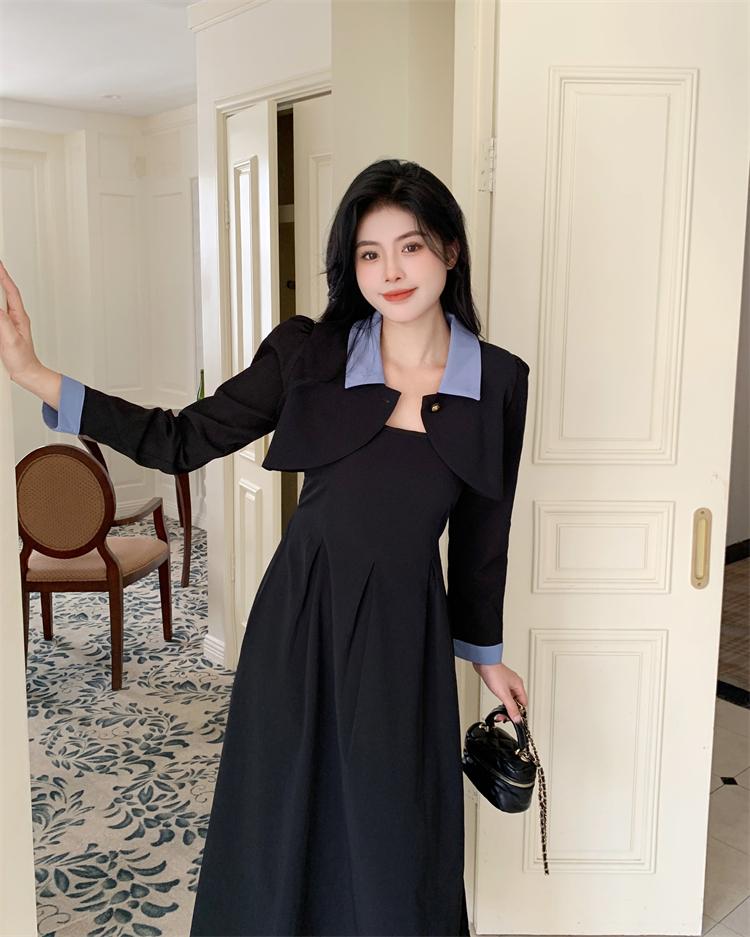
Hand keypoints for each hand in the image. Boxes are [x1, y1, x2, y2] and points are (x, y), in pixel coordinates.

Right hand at [0, 259, 42, 381]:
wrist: (26, 374)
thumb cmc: (23, 359)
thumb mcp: (10, 339)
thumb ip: (2, 321)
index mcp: (19, 317)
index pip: (11, 291)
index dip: (4, 276)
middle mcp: (14, 318)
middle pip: (4, 294)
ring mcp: (8, 324)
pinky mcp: (3, 331)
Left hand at [472, 660, 527, 723]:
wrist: (484, 663)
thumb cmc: (494, 673)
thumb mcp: (503, 694)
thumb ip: (511, 707)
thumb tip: (517, 718)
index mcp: (519, 686)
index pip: (523, 703)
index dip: (519, 712)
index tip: (512, 717)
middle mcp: (515, 683)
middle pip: (517, 701)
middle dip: (510, 710)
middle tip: (503, 716)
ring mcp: (507, 682)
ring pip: (510, 698)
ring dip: (505, 705)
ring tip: (499, 712)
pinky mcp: (500, 681)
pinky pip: (504, 693)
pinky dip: (502, 699)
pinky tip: (498, 702)